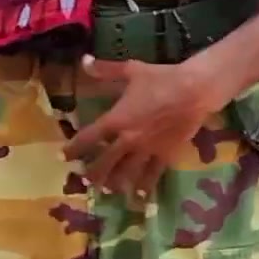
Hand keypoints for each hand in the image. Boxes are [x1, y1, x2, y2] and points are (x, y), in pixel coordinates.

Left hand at [64, 55, 219, 199]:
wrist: (195, 90)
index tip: (63, 157)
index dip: (74, 148)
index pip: (89, 138)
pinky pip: (153, 174)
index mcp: (116, 119)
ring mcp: (147, 150)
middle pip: (104, 161)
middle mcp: (128, 139)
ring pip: (126, 172)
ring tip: (107, 191)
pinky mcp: (165, 155)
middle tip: (85, 181)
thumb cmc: (162, 78)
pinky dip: (145, 187)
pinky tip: (140, 197)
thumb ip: (105, 70)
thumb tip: (83, 61)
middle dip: (93, 173)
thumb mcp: (131, 70)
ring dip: (114, 183)